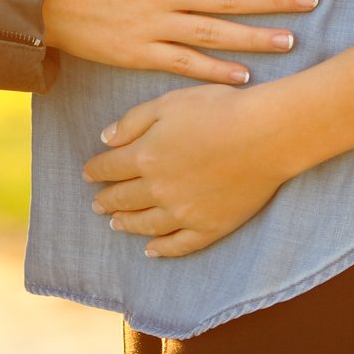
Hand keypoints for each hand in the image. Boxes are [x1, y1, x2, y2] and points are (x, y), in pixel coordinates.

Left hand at [84, 81, 303, 257]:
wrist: (266, 135)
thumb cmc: (219, 110)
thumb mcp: (168, 103)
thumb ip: (133, 122)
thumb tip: (105, 139)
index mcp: (145, 155)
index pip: (110, 167)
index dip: (95, 170)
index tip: (87, 173)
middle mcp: (159, 189)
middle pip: (124, 198)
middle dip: (107, 200)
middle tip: (97, 204)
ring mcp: (184, 212)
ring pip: (146, 224)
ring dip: (127, 225)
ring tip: (116, 225)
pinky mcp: (209, 227)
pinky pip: (179, 245)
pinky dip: (162, 250)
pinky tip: (152, 250)